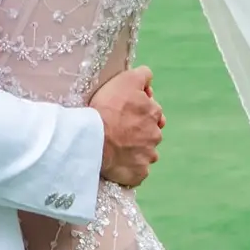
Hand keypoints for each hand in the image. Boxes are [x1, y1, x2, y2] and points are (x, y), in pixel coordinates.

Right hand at [90, 66, 163, 188]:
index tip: (124, 110)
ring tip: (117, 148)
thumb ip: (142, 75)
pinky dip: (130, 168)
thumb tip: (149, 78)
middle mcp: (155, 136)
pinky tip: (118, 163)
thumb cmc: (108, 107)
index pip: (152, 110)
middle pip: (150, 133)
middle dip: (140, 131)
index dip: (138, 109)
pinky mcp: (138, 174)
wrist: (94, 138)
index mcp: (154, 113)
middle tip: (120, 130)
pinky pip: (137, 172)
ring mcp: (148, 157)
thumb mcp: (125, 80)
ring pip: (145, 153)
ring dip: (136, 151)